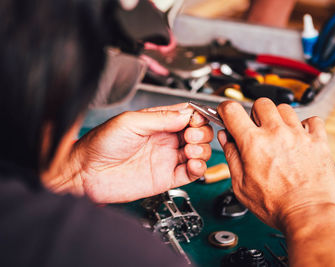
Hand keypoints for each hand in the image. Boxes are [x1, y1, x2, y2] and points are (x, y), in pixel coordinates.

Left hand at [72, 103, 212, 202]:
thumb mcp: (130, 121)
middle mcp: (165, 139)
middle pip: (198, 133)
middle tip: (192, 136)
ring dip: (202, 150)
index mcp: (157, 122)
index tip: (198, 119)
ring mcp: (167, 159)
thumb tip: (185, 114)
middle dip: (202, 133)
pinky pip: (191, 174)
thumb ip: (159, 118)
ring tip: (191, 150)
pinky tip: (193, 164)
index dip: (197, 116)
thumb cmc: (100, 144)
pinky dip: (199, 169)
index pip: (187, 115)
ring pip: (199, 152)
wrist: (86, 173)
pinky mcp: (166, 178)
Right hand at [217, 99, 334, 229]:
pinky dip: (305, 125)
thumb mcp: (241, 186)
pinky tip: (300, 138)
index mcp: (254, 143)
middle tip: (256, 130)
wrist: (310, 215)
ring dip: (278, 119)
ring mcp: (299, 135)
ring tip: (279, 136)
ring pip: (285, 109)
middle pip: (261, 103)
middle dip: (255, 114)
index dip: (226, 109)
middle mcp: (277, 133)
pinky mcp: (318, 141)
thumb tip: (225, 138)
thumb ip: (231, 157)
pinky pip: (312, 119)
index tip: (228, 113)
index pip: (232, 110)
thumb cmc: (277, 206)